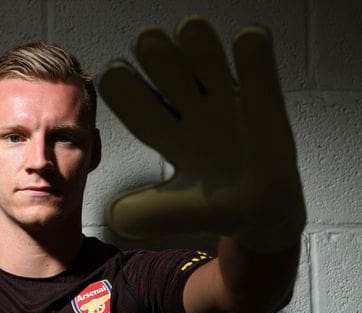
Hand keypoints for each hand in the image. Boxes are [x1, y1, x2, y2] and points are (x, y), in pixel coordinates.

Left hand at [98, 16, 304, 250]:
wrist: (262, 214)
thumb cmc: (213, 210)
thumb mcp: (175, 214)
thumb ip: (144, 214)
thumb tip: (111, 218)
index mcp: (163, 133)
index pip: (136, 104)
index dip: (125, 91)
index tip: (114, 75)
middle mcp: (189, 111)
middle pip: (167, 73)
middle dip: (158, 59)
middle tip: (147, 42)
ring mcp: (226, 102)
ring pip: (207, 60)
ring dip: (199, 46)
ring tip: (192, 33)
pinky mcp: (262, 99)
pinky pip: (256, 65)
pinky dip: (253, 54)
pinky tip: (248, 43)